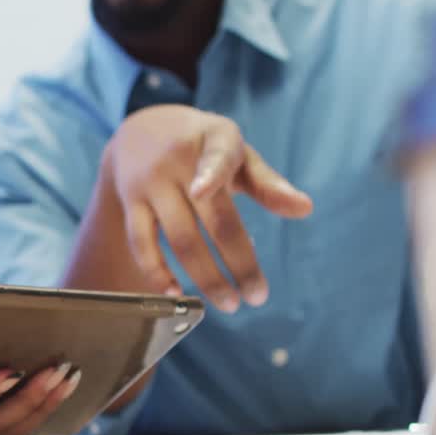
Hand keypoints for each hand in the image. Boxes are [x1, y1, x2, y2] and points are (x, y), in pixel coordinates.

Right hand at [108, 104, 313, 311]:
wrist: (140, 131)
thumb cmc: (201, 146)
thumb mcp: (234, 152)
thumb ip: (267, 183)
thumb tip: (305, 209)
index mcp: (213, 140)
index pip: (214, 157)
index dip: (209, 173)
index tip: (202, 190)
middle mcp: (177, 161)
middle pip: (211, 219)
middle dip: (238, 262)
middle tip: (257, 297)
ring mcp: (150, 183)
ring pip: (178, 238)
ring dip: (205, 277)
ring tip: (228, 303)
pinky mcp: (130, 202)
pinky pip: (140, 242)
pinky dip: (155, 271)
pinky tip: (174, 293)